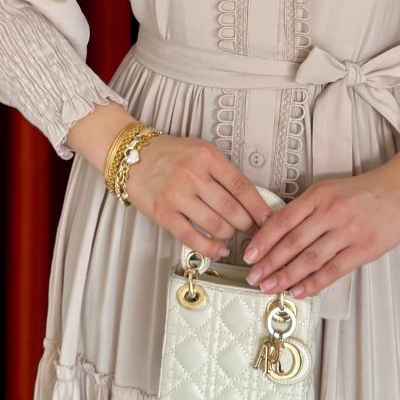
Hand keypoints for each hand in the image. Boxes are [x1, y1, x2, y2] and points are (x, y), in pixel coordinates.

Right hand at [125, 134, 274, 260]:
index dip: (258, 206)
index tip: (267, 219)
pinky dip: (210, 248)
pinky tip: (218, 249)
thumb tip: (249, 199)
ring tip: (230, 234)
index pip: (241, 186)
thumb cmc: (168, 154)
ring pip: (216, 225)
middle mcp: (193, 174)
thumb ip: (222, 172)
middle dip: (247, 224)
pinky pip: (193, 238)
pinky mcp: (164, 213)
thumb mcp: (200, 151)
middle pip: (232, 209)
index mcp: (207, 156)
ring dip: (228, 235)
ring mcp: (177, 194)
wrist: (132, 156)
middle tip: (252, 230)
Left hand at [239, 148, 399, 298]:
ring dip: (286, 276)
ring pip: (309, 258)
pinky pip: (333, 270)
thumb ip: (309, 208)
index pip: (284, 220)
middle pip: (292, 242)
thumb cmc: (368, 190)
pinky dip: (313, 283)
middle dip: (269, 263)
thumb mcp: (333, 189)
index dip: (264, 240)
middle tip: (254, 277)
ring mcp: (348, 231)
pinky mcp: (364, 249)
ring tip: (270, 288)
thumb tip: (280, 231)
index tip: (250, 255)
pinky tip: (299, 291)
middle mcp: (331, 212)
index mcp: (320, 194)